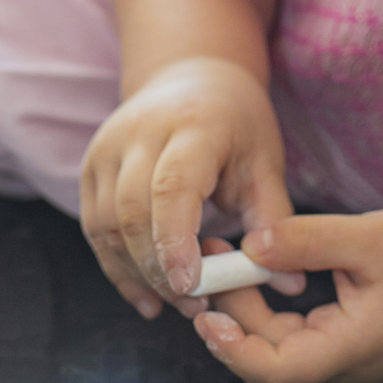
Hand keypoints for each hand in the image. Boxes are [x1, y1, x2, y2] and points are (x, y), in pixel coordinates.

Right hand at [79, 56, 303, 319]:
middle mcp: (141, 132)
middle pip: (133, 213)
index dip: (175, 242)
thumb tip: (291, 284)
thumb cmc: (237, 123)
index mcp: (193, 125)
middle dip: (159, 270)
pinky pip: (94, 228)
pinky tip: (147, 294)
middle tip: (194, 307)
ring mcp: (108, 147)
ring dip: (137, 274)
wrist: (195, 76)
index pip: (172, 187)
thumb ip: (273, 221)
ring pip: (106, 226)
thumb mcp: (264, 161)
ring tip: (175, 304)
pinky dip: (117, 267)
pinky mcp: (91, 166)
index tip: (191, 288)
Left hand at [193, 209, 382, 382]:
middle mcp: (346, 370)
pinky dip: (272, 319)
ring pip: (281, 357)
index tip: (206, 311)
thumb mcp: (370, 236)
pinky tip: (261, 277)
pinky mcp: (351, 350)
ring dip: (249, 319)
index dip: (233, 347)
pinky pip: (298, 345)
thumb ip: (309, 240)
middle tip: (209, 269)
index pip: (276, 370)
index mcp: (353, 350)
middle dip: (231, 323)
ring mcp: (349, 365)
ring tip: (228, 266)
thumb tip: (251, 243)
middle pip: (270, 366)